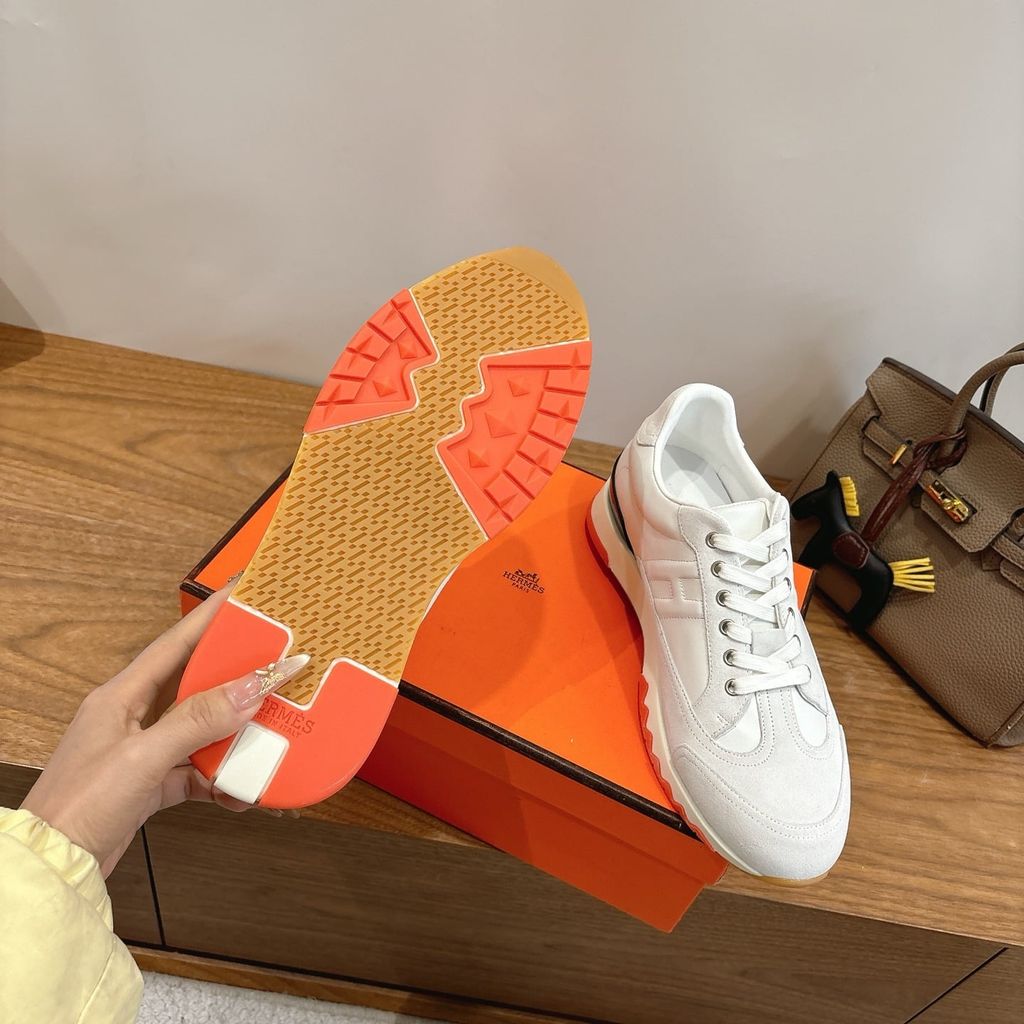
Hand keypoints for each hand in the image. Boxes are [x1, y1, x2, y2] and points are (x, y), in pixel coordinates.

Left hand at [20, 586, 307, 876]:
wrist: (53, 869)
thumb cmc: (79, 806)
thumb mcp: (143, 757)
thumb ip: (198, 720)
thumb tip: (251, 687)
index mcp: (121, 695)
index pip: (176, 642)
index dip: (212, 615)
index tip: (245, 592)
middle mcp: (132, 717)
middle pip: (196, 683)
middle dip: (236, 673)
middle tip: (275, 658)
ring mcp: (142, 751)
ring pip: (203, 728)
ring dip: (235, 733)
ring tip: (271, 728)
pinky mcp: (150, 784)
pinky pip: (198, 770)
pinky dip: (222, 777)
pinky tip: (243, 788)